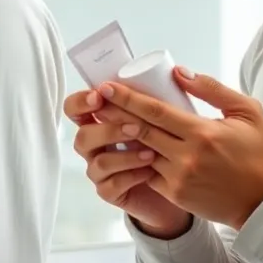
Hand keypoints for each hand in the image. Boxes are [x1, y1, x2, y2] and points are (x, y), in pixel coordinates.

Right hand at [65, 88, 191, 236]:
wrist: (186, 185)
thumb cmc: (175, 146)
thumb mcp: (173, 117)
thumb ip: (172, 95)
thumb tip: (179, 71)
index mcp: (102, 120)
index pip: (76, 107)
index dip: (82, 100)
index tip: (101, 94)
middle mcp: (96, 144)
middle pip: (82, 134)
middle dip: (106, 129)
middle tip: (136, 126)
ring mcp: (101, 169)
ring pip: (96, 161)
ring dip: (123, 155)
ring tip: (151, 152)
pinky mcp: (111, 191)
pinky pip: (109, 185)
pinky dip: (129, 177)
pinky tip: (149, 172)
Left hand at [98, 66, 262, 230]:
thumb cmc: (261, 154)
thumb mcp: (247, 112)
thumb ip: (213, 90)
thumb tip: (178, 72)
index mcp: (202, 133)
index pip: (155, 111)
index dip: (127, 98)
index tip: (106, 86)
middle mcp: (186, 156)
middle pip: (139, 130)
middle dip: (112, 112)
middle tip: (94, 98)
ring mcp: (178, 178)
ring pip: (139, 153)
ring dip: (120, 136)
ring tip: (102, 120)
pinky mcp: (176, 194)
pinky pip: (147, 173)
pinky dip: (134, 160)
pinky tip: (122, 147)